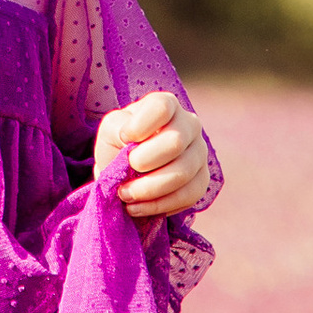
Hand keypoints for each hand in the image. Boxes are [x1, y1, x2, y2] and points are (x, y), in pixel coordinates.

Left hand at [95, 90, 209, 221]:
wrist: (129, 171)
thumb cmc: (120, 143)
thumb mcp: (111, 130)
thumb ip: (116, 129)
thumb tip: (129, 140)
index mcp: (166, 104)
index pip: (162, 108)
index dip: (142, 125)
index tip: (125, 138)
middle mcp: (190, 124)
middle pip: (175, 142)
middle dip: (144, 162)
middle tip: (124, 171)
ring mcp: (200, 153)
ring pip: (183, 173)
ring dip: (149, 189)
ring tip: (125, 194)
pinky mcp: (202, 180)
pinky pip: (189, 195)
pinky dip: (160, 205)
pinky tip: (138, 207)